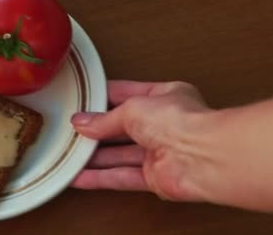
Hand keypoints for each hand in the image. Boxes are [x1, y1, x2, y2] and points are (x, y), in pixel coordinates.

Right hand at [71, 80, 211, 201]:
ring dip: (94, 156)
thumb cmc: (181, 122)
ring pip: (119, 155)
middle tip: (72, 130)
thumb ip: (104, 118)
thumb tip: (83, 122)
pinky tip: (81, 177)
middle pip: (121, 128)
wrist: (202, 157)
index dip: (103, 99)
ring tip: (70, 154)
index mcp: (164, 97)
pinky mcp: (155, 177)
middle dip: (96, 130)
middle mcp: (163, 125)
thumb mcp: (132, 108)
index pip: (126, 95)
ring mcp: (160, 152)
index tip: (82, 102)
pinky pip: (122, 177)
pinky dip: (100, 178)